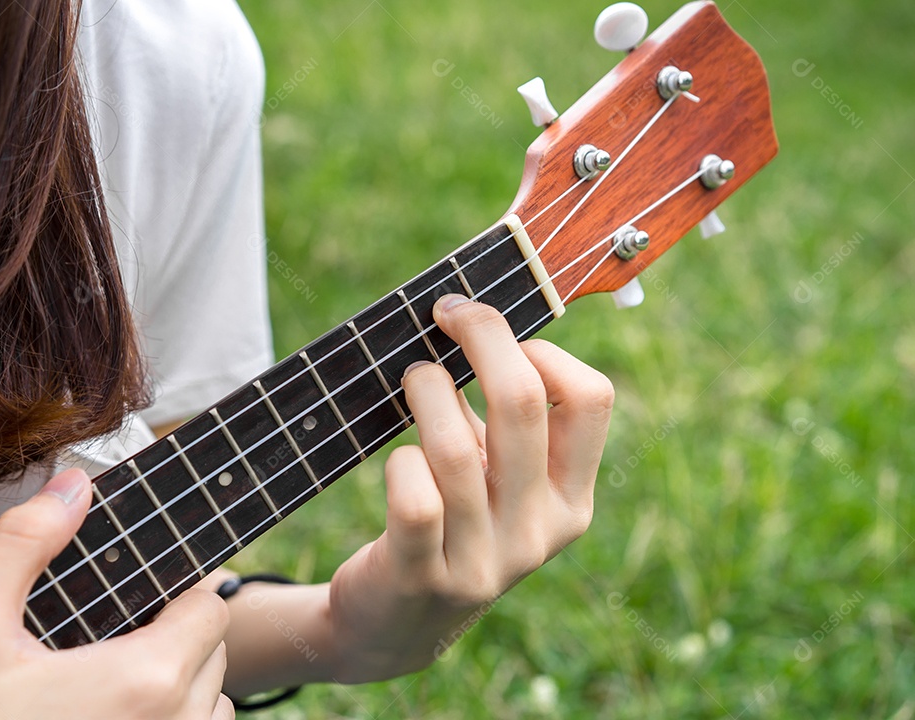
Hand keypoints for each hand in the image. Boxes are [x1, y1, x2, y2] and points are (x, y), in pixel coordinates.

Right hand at [0, 469, 233, 719]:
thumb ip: (24, 544)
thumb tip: (73, 485)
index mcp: (146, 679)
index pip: (210, 609)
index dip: (181, 591)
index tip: (145, 592)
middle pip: (212, 655)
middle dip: (175, 635)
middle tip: (112, 636)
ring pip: (209, 706)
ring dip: (180, 686)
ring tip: (113, 681)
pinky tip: (109, 716)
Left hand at [327, 294, 612, 680]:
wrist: (398, 623)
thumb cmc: (451, 520)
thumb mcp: (500, 479)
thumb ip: (506, 417)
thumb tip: (478, 318)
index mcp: (572, 498)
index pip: (591, 399)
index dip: (541, 347)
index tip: (493, 330)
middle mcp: (540, 532)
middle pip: (524, 403)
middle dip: (481, 336)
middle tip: (446, 313)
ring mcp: (485, 562)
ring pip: (457, 448)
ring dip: (426, 392)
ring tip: (414, 379)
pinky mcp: (423, 578)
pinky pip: (415, 498)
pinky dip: (401, 462)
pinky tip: (399, 460)